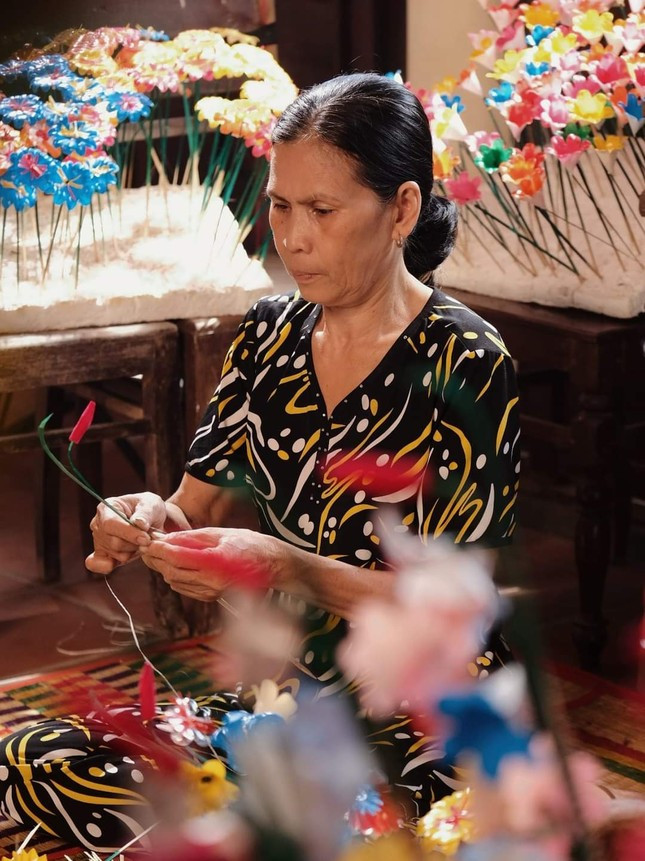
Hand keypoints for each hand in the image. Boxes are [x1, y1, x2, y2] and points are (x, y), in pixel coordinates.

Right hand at [85, 492, 167, 575]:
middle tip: (148, 539)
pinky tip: (118, 561)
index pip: (110, 524)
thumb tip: (139, 523)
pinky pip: (100, 565)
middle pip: (113, 542)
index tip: (146, 538)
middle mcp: (98, 524)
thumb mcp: (152, 504)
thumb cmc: (149, 508)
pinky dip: (110, 566)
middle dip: (135, 544)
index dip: (128, 533)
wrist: (151, 519)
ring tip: (140, 542)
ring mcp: (99, 540)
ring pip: (116, 554)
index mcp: (107, 508)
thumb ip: (146, 513)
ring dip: (133, 551)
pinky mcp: (102, 554)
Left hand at [140, 527, 277, 600]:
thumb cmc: (250, 544)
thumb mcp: (222, 533)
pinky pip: (184, 588)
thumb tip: (168, 538)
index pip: (178, 557)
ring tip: (158, 554)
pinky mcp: (210, 597)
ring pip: (175, 582)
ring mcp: (211, 592)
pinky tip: (174, 565)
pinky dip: (174, 576)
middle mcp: (212, 581)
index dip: (159, 549)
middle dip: (156, 559)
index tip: (149, 540)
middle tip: (147, 546)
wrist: (271, 565)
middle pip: (172, 572)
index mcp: (216, 562)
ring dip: (163, 568)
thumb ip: (193, 538)